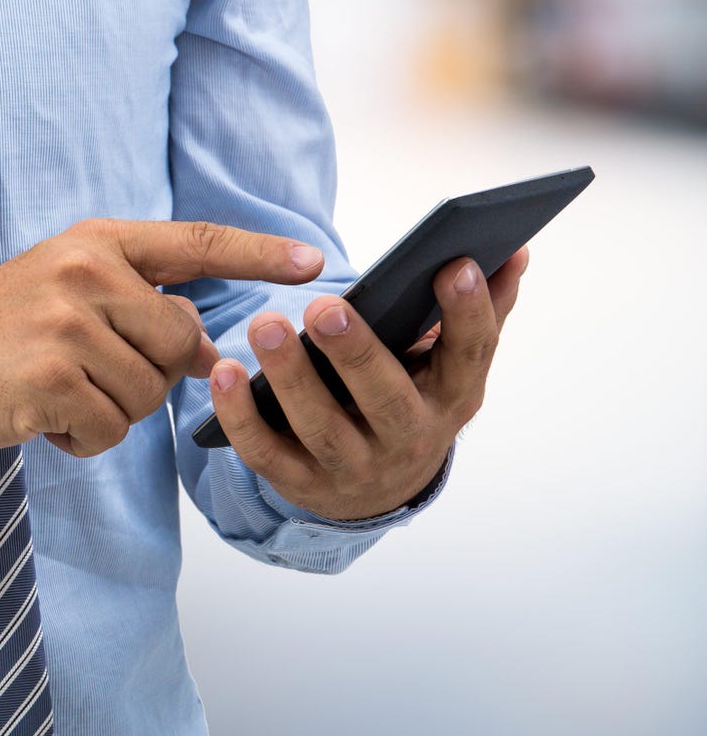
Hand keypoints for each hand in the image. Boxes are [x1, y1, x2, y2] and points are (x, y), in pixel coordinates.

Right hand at [0, 219, 324, 455]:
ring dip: (113, 409)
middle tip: (94, 372)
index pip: (197, 242)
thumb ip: (143, 310)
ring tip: (61, 389)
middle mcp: (87, 272)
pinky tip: (45, 416)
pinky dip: (85, 438)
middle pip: (181, 343)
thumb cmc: (6, 326)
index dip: (260, 252)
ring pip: (149, 394)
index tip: (314, 261)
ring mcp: (67, 323)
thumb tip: (211, 357)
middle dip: (151, 374)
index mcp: (98, 242)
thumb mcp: (74, 294)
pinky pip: (111, 430)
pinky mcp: (49, 377)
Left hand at [208, 247, 529, 520]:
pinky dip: (241, 417)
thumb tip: (514, 249)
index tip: (452, 262)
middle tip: (324, 306)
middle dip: (356, 352)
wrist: (378, 486)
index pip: (468, 355)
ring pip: (321, 427)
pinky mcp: (301, 483)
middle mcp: (408, 438)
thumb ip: (480, 306)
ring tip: (263, 324)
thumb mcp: (449, 362)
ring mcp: (354, 467)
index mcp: (451, 397)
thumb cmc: (414, 395)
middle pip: (384, 398)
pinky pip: (266, 452)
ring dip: (290, 378)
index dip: (467, 313)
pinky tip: (222, 372)